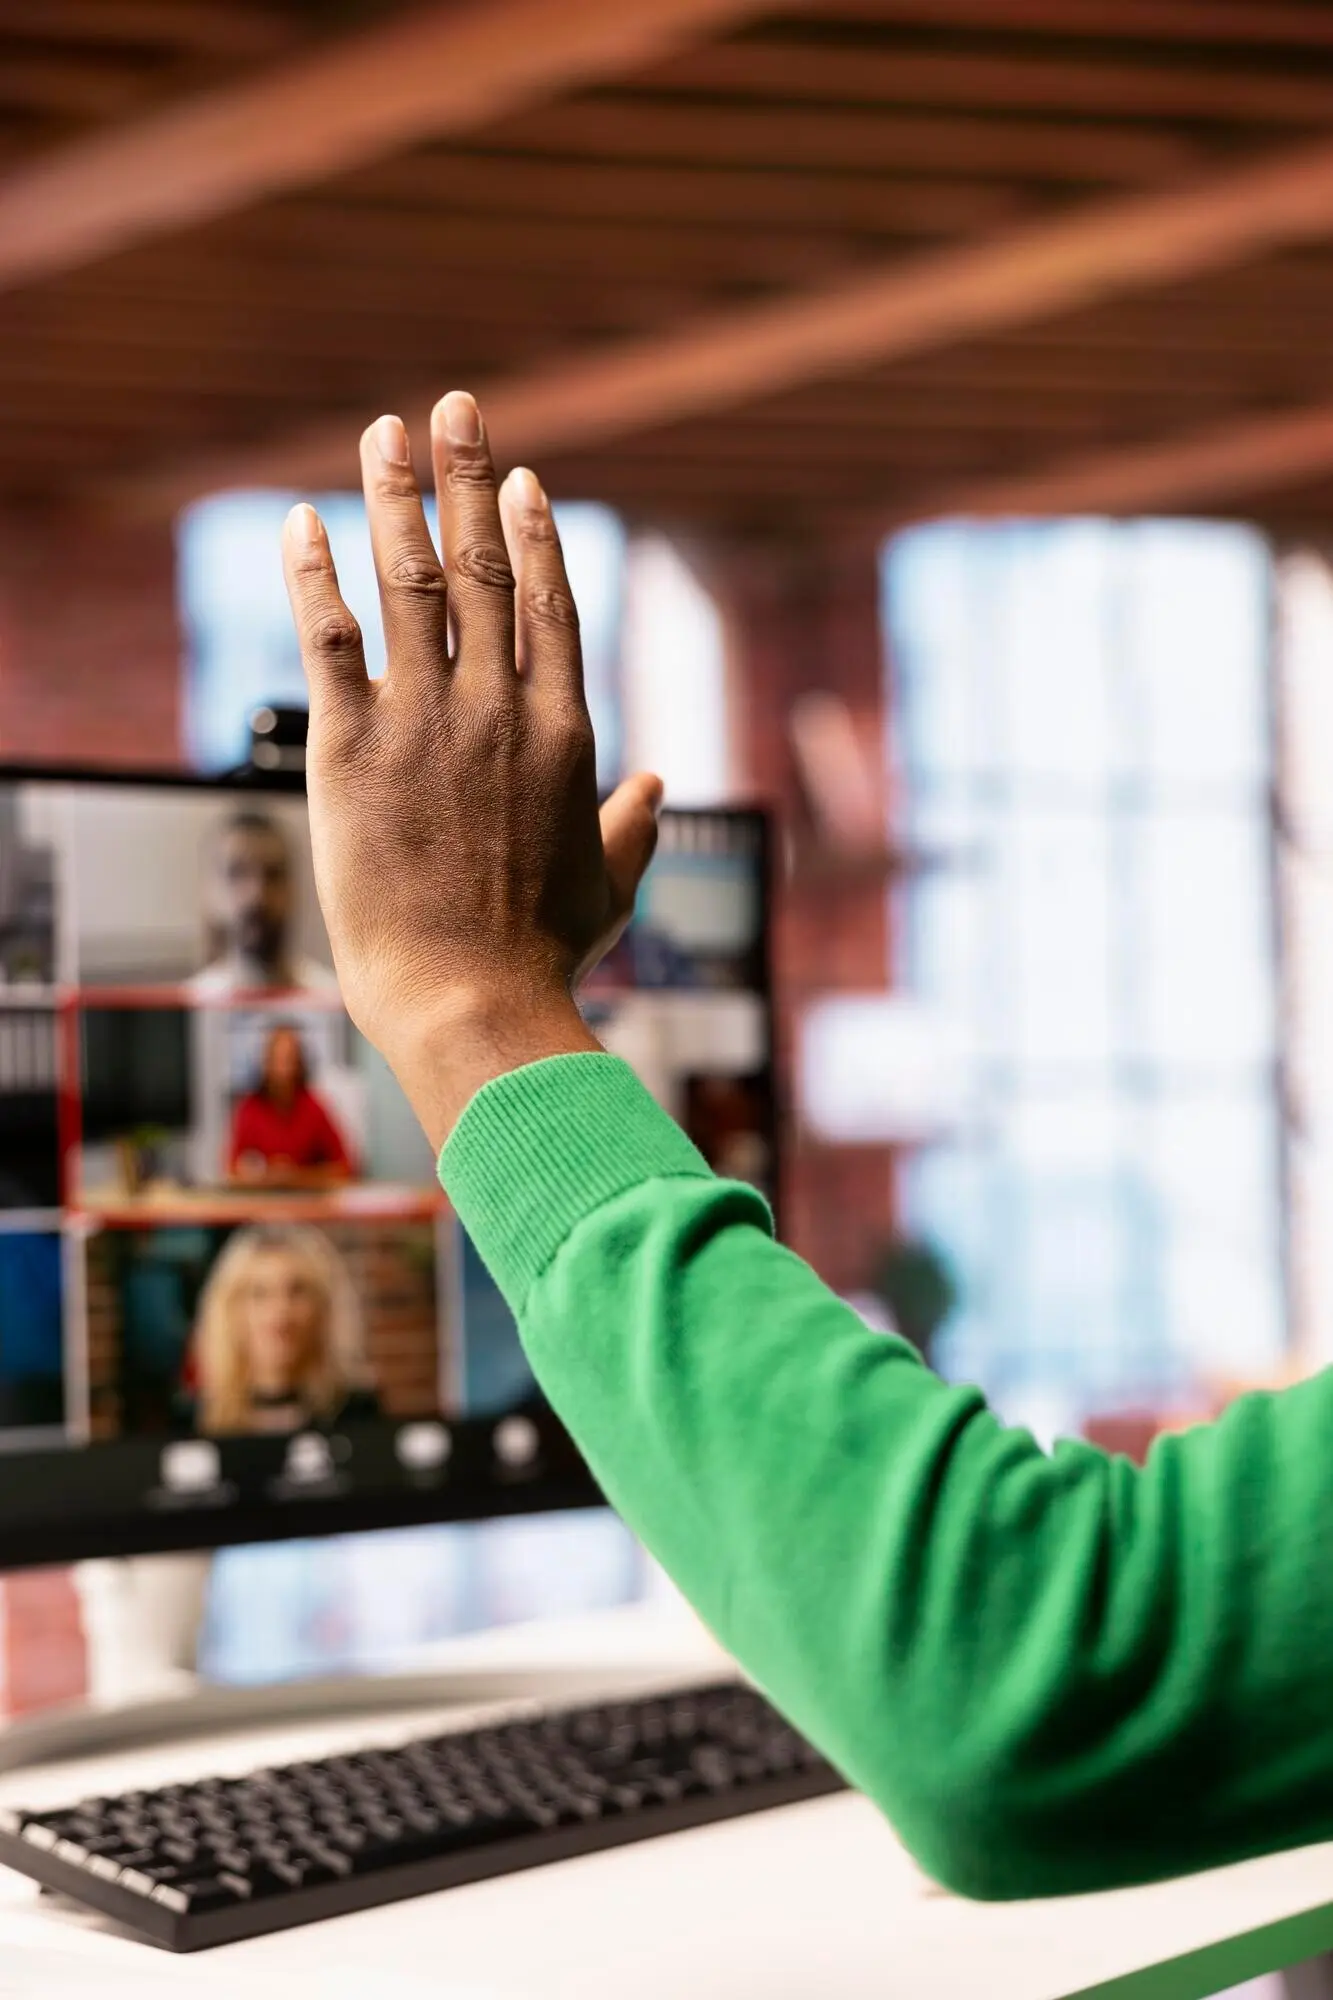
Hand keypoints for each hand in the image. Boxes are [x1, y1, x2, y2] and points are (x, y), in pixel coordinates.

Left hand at [281, 391, 662, 1148]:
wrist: (468, 997)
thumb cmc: (542, 954)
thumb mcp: (609, 886)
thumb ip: (635, 826)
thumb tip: (662, 788)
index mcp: (565, 732)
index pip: (551, 603)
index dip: (536, 532)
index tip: (522, 477)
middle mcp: (499, 706)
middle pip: (485, 565)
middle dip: (468, 476)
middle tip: (455, 408)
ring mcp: (426, 719)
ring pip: (409, 579)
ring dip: (393, 494)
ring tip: (381, 431)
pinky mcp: (353, 745)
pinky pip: (329, 636)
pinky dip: (311, 572)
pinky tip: (299, 520)